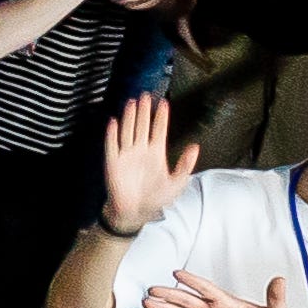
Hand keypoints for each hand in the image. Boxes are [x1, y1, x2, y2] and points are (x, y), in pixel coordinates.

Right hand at [97, 94, 196, 233]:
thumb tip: (195, 146)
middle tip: (146, 95)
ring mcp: (127, 155)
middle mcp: (141, 151)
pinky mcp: (114, 163)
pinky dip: (112, 134)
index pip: (159, 130)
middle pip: (142, 125)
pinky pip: (112, 146)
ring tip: (132, 102)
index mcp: (156, 153)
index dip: (161, 117)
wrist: (135, 213)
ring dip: (129, 117)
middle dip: (144, 110)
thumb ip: (185, 164)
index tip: (164, 102)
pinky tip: (113, 122)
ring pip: (128, 131)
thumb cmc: (155, 199)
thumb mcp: (177, 183)